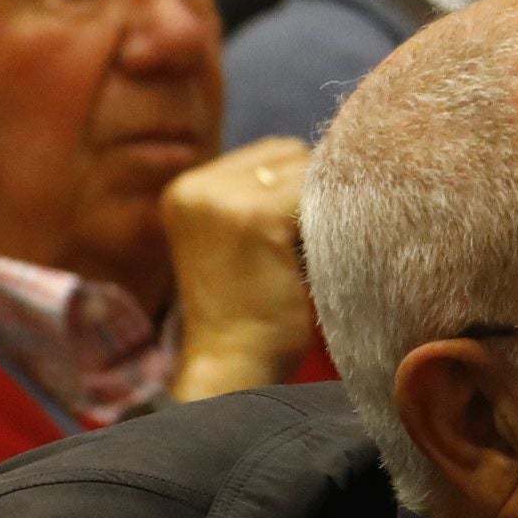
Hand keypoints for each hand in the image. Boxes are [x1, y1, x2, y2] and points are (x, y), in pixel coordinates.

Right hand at [164, 134, 317, 398]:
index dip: (299, 185)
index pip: (269, 153)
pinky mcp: (255, 217)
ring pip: (307, 171)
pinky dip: (332, 221)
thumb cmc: (246, 312)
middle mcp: (196, 186)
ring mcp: (221, 200)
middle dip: (311, 190)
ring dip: (323, 203)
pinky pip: (318, 197)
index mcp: (185, 189)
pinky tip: (321, 257)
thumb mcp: (237, 242)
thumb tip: (331, 159)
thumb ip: (259, 198)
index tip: (305, 228)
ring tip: (312, 252)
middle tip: (311, 242)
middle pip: (289, 153)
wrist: (231, 364)